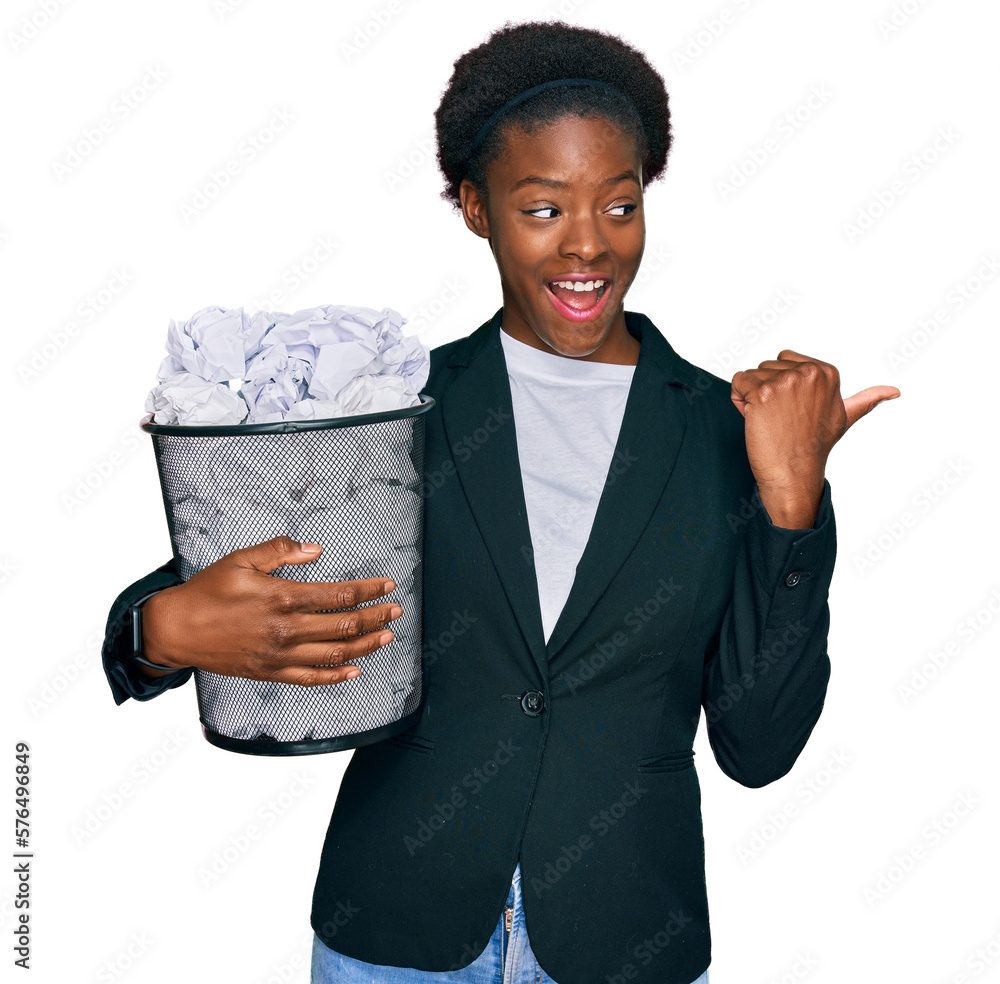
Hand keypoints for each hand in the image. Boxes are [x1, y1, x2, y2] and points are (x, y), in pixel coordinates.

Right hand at [141, 536, 402, 685]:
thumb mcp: (241, 560)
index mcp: (282, 598)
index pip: (339, 595)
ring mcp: (279, 655)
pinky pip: (311, 678)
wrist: (175, 629)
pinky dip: (336, 676)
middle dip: (375, 616)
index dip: (368, 590)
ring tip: (385, 636)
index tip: (386, 586)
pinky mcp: (270, 672)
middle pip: (344, 625)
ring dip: (365, 645)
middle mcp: (285, 629)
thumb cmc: (206, 592)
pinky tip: (354, 670)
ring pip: (335, 653)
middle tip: (395, 610)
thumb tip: (314, 549)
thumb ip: (280, 552)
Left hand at [731, 350, 899, 527]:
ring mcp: (786, 381)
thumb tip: (894, 391)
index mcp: (827, 372)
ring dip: (750, 396)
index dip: (782, 384)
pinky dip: (738, 400)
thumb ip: (866, 400)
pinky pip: (738, 383)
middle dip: (765, 389)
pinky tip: (753, 418)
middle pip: (766, 367)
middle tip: (779, 418)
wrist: (793, 474)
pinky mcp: (763, 392)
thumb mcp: (845, 418)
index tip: (793, 409)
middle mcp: (808, 372)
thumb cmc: (814, 447)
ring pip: (751, 375)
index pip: (785, 360)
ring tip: (768, 420)